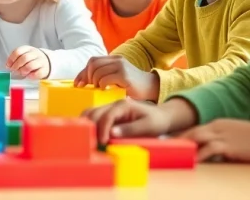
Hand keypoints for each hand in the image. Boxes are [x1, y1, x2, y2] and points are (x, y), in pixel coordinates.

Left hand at [6, 46, 49, 78]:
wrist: (48, 62)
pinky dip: (31, 76)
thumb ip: (16, 59)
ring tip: (22, 73)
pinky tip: (29, 76)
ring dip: (23, 71)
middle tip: (14, 70)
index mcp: (28, 49)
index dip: (11, 59)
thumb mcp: (25, 55)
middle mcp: (35, 54)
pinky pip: (37, 73)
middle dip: (17, 65)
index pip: (18, 51)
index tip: (8, 65)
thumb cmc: (32, 60)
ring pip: (30, 65)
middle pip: (24, 58)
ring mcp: (41, 61)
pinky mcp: (45, 70)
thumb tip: (8, 66)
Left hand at [74, 55, 159, 100]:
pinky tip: (106, 90)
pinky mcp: (125, 76)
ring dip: (95, 82)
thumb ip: (104, 75)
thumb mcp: (116, 77)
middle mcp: (117, 60)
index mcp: (114, 59)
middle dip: (87, 77)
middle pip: (92, 64)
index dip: (83, 72)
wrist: (152, 87)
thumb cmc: (132, 86)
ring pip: (97, 72)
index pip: (92, 61)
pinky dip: (102, 85)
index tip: (78, 84)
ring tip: (100, 89)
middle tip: (90, 87)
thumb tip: (84, 81)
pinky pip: (105, 79)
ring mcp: (121, 67)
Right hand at [82, 98, 196, 144]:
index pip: (107, 116)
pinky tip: (91, 136)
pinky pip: (94, 117)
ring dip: (88, 126)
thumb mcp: (147, 127)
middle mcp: (114, 105)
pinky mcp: (109, 115)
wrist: (162, 117)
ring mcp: (110, 109)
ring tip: (91, 141)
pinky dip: (90, 125)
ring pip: (91, 113)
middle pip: (94, 113)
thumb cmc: (156, 122)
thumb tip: (112, 133)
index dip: (102, 130)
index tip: (102, 143)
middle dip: (91, 128)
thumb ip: (130, 130)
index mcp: (123, 105)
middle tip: (93, 144)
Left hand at [178, 120, 249, 163]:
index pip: (195, 129)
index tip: (171, 142)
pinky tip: (191, 161)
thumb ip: (222, 142)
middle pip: (191, 132)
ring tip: (172, 153)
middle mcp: (217, 128)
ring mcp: (221, 136)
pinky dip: (198, 155)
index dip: (182, 136)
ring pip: (196, 138)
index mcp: (218, 124)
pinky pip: (208, 150)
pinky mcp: (227, 146)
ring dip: (183, 146)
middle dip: (177, 139)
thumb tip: (213, 153)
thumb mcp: (235, 137)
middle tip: (164, 147)